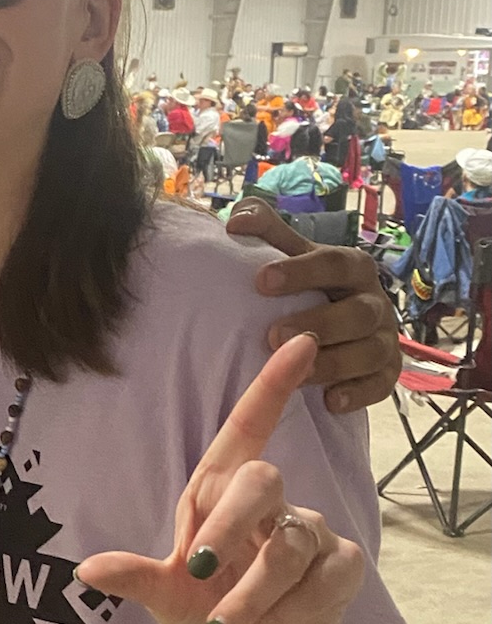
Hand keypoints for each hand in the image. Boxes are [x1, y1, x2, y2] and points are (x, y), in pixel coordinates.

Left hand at [74, 334, 364, 623]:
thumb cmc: (205, 615)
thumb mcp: (164, 598)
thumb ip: (134, 579)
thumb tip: (85, 570)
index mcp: (218, 494)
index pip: (248, 429)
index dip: (271, 387)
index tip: (299, 342)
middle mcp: (266, 504)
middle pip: (262, 480)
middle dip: (227, 528)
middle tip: (196, 570)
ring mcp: (308, 531)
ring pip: (288, 543)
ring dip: (252, 591)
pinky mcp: (341, 566)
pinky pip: (324, 575)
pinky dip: (291, 608)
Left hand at [225, 199, 399, 413]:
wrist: (338, 325)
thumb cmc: (308, 286)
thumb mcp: (290, 256)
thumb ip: (266, 232)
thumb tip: (237, 221)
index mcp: (351, 267)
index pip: (333, 264)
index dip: (300, 271)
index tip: (261, 281)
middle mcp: (374, 301)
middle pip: (357, 313)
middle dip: (317, 324)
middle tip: (272, 336)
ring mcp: (384, 339)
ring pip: (368, 352)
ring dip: (332, 364)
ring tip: (295, 376)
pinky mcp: (386, 373)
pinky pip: (381, 386)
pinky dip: (358, 394)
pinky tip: (330, 401)